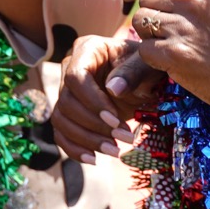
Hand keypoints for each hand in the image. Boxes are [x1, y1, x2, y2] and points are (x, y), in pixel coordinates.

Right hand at [52, 31, 161, 160]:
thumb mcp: (148, 66)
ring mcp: (67, 91)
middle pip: (66, 102)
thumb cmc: (148, 67)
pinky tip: (94, 159)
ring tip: (114, 151)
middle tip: (123, 139)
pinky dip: (74, 149)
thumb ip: (133, 72)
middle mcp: (70, 68)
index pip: (76, 78)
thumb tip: (113, 89)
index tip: (116, 120)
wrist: (146, 79)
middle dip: (94, 126)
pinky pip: (61, 133)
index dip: (92, 102)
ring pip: (61, 119)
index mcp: (87, 50)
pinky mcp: (69, 113)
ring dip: (86, 140)